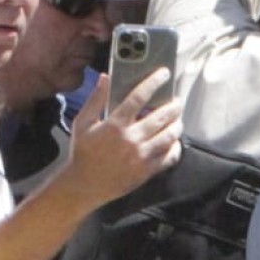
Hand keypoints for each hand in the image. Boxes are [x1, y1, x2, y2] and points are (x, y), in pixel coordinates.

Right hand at [63, 71, 183, 205]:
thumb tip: (105, 77)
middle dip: (174, 105)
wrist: (83, 186)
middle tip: (177, 100)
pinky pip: (168, 157)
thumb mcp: (82, 123)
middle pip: (161, 117)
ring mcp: (140, 156)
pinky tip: (174, 141)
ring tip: (177, 118)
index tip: (164, 74)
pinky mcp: (146, 171)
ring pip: (169, 136)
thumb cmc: (82, 153)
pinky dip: (175, 147)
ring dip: (177, 124)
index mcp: (115, 125)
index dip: (154, 82)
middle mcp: (131, 139)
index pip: (139, 97)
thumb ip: (95, 100)